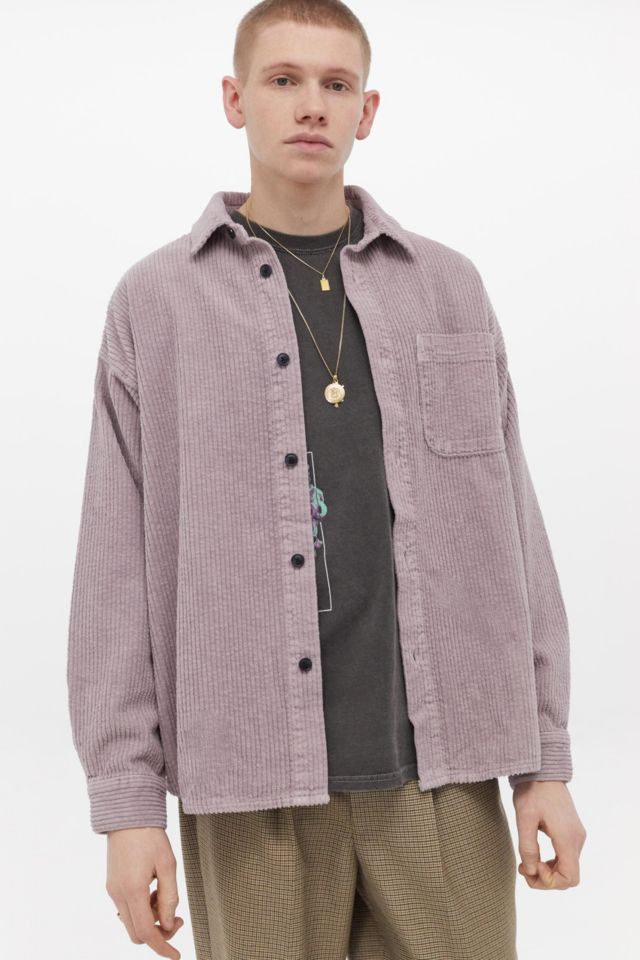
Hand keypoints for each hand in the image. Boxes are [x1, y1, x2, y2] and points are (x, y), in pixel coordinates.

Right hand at [106, 826, 184, 957]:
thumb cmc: (149, 835)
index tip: (176, 955)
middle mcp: (118, 894)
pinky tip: (153, 891)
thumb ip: (169, 897)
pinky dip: (142, 909)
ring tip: (164, 896)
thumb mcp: (168, 864)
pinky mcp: (112, 885)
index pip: (146, 932)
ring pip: (132, 922)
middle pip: (137, 933)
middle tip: (177, 918)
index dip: (162, 947)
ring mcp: (113, 890)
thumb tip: (169, 924)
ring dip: (151, 919)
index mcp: (133, 890)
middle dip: (159, 933)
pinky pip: (127, 909)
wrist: (128, 815)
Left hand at [512, 780, 586, 889]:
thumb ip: (528, 847)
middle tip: (524, 868)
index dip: (550, 881)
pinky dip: (551, 863)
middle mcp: (577, 840)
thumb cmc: (533, 792)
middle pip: (569, 876)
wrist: (542, 771)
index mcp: (567, 838)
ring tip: (526, 863)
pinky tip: (535, 855)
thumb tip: (531, 871)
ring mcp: (576, 836)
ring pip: (567, 868)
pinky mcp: (571, 832)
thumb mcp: (525, 819)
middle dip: (546, 880)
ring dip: (547, 872)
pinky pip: (565, 857)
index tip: (532, 866)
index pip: (570, 878)